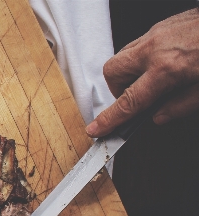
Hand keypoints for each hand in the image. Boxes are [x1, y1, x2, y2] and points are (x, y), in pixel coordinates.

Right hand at [87, 8, 198, 136]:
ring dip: (129, 73)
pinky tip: (164, 65)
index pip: (128, 102)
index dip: (110, 118)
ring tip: (151, 82)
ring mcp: (158, 33)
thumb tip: (159, 117)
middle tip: (136, 98)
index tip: (96, 128)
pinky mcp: (164, 24)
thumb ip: (181, 106)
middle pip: (113, 72)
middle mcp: (156, 49)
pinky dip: (143, 59)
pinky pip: (140, 44)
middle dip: (117, 89)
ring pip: (124, 55)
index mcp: (167, 70)